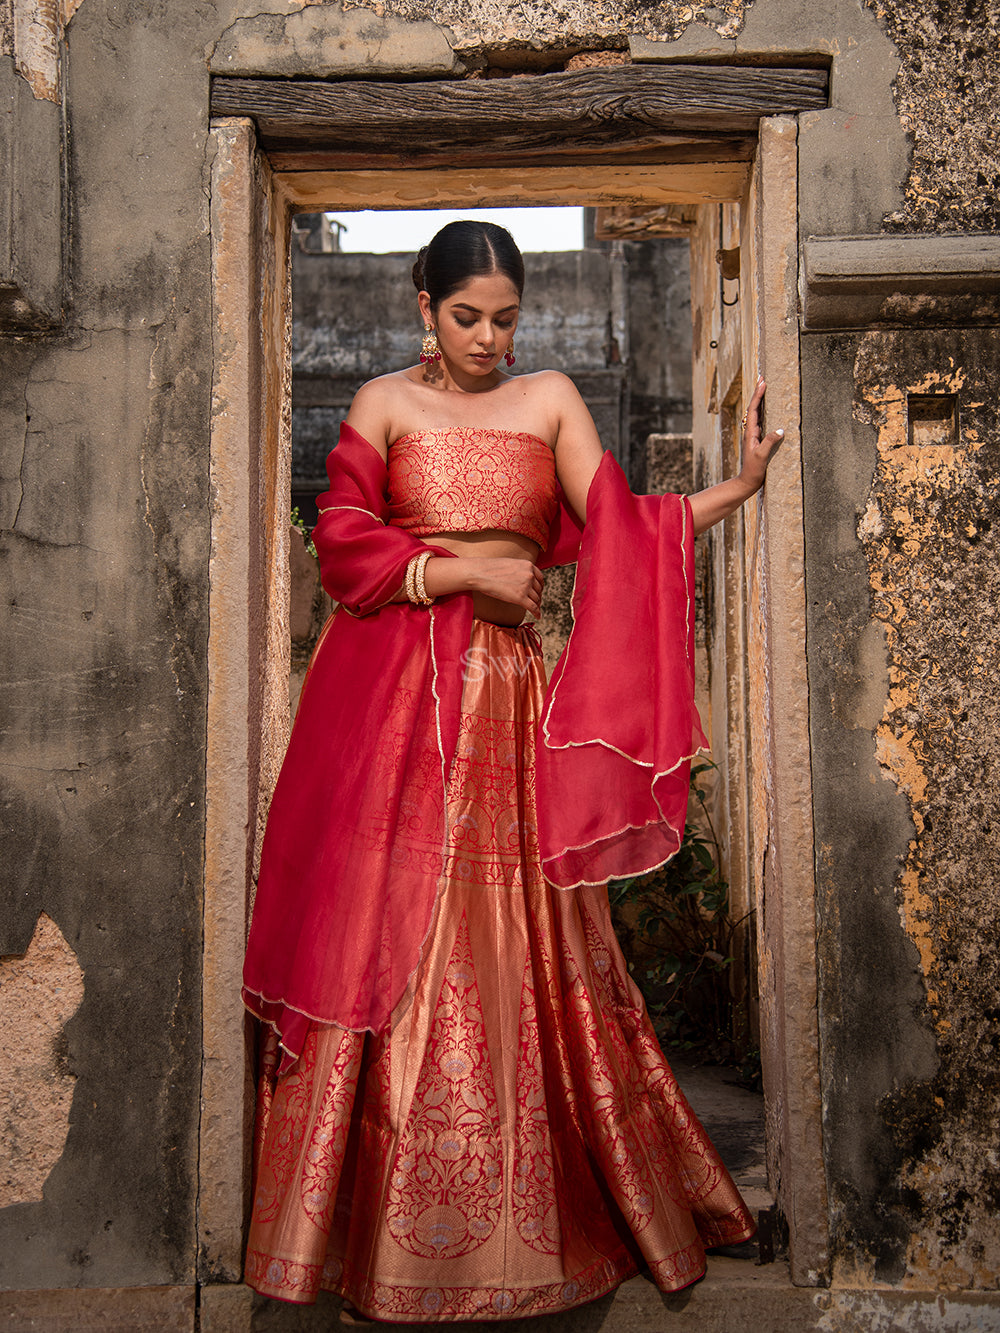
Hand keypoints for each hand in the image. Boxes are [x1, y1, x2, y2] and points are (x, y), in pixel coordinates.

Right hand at [469, 558, 543, 618]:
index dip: (540, 587)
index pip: (540, 578)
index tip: (538, 591)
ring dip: (537, 605)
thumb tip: (520, 578)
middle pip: (539, 590)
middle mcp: (530, 575)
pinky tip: (537, 616)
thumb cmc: (490, 569)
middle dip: (538, 596)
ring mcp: (526, 586)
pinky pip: (533, 607)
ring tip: (535, 609)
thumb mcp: (510, 564)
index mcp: (528, 565)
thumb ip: (519, 570)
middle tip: (536, 602)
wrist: (481, 573)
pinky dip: (537, 613)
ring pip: (536, 599)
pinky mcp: (520, 598)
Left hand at [739, 377, 784, 493]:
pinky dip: (765, 411)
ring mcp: (755, 435)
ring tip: (765, 387)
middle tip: (763, 378)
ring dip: (761, 400)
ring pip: (757, 413)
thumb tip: (780, 429)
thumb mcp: (761, 456)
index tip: (763, 382)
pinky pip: (762, 421)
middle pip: (754, 407)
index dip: (758, 395)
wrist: (748, 481)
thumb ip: (770, 442)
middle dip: (758, 392)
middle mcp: (751, 431)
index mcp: (751, 432)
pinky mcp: (759, 440)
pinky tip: (770, 409)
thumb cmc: (753, 470)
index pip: (754, 409)